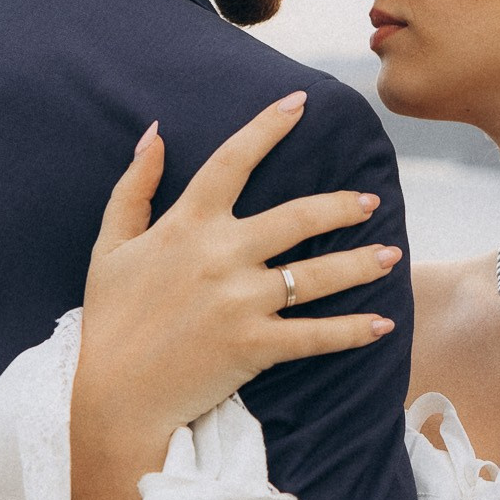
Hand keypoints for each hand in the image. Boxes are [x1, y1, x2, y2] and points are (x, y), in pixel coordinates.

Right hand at [69, 96, 400, 499]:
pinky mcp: (254, 346)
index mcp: (187, 224)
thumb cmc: (110, 318)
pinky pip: (315, 335)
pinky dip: (352, 331)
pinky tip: (382, 325)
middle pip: (297, 217)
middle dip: (340, 206)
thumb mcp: (110, 246)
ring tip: (390, 255)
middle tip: (369, 201)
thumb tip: (156, 133)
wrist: (113, 396)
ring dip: (360, 265)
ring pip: (316, 275)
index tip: (299, 103)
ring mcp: (241, 302)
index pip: (233, 161)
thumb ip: (134, 187)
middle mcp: (220, 255)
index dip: (268, 127)